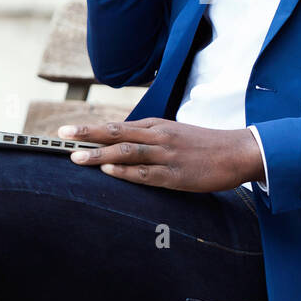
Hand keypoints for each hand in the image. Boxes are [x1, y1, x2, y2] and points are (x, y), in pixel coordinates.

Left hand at [58, 118, 263, 192]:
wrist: (238, 152)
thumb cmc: (205, 144)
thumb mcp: (175, 133)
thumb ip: (151, 137)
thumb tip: (124, 142)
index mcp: (157, 126)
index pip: (118, 125)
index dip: (91, 128)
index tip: (68, 130)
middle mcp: (158, 136)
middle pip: (116, 132)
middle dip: (87, 134)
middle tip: (62, 134)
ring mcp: (166, 155)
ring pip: (126, 151)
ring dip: (99, 154)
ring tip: (77, 156)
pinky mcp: (176, 175)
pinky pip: (146, 173)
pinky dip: (125, 171)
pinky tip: (109, 171)